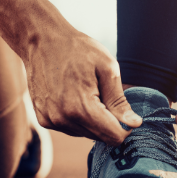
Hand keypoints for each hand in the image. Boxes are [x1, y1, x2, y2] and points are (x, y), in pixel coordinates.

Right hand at [24, 28, 141, 144]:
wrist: (42, 40)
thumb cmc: (77, 49)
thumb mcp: (106, 68)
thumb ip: (119, 100)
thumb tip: (134, 123)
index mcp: (81, 107)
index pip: (114, 137)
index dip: (126, 126)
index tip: (125, 110)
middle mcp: (63, 119)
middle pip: (100, 137)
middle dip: (108, 122)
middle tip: (103, 94)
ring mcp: (51, 120)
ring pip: (85, 134)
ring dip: (93, 120)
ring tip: (86, 91)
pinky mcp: (43, 119)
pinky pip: (70, 128)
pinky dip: (78, 117)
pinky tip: (73, 95)